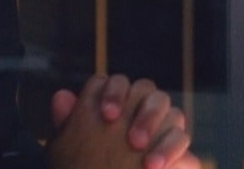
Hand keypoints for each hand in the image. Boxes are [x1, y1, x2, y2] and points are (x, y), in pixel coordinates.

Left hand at [48, 74, 200, 168]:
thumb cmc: (84, 167)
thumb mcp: (68, 149)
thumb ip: (69, 123)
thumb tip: (61, 96)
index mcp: (113, 100)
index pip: (117, 83)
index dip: (114, 94)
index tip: (107, 116)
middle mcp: (139, 107)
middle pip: (149, 92)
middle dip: (144, 115)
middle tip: (134, 141)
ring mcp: (162, 126)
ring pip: (173, 113)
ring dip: (163, 139)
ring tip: (149, 164)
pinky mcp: (178, 148)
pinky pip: (181, 140)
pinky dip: (172, 153)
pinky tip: (158, 168)